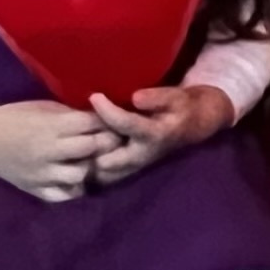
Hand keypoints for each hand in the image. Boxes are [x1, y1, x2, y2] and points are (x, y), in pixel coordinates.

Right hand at [0, 96, 121, 201]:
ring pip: (82, 173)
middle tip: (116, 140)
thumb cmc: (16, 116)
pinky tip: (78, 179)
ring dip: (92, 166)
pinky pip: (64, 195)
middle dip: (108, 142)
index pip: (93, 123)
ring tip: (94, 160)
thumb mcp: (45, 107)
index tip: (120, 120)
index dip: (110, 120)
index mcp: (52, 124)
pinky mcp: (35, 189)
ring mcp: (42, 173)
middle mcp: (49, 150)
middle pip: (92, 147)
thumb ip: (73, 114)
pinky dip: (75, 188)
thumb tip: (105, 116)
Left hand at [86, 84, 233, 181]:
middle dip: (92, 148)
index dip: (107, 110)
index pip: (125, 124)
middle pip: (108, 160)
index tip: (93, 96)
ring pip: (103, 173)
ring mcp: (134, 165)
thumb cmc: (182, 107)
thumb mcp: (177, 97)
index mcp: (154, 136)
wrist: (193, 125)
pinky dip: (92, 164)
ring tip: (76, 141)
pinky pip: (104, 174)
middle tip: (77, 129)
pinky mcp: (128, 169)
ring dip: (89, 159)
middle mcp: (142, 155)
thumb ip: (158, 97)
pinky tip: (83, 150)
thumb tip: (135, 97)